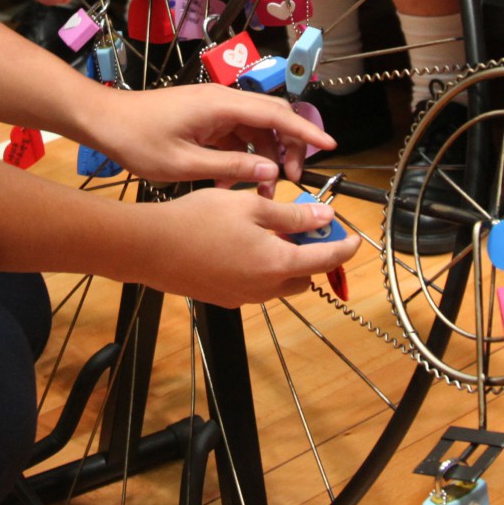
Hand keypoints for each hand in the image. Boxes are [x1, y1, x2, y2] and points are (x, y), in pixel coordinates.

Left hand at [81, 83, 335, 189]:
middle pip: (271, 120)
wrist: (103, 121)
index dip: (305, 131)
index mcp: (221, 105)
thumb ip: (230, 168)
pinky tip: (236, 183)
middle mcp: (222, 100)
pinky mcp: (204, 119)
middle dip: (288, 149)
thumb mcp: (184, 164)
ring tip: (264, 191)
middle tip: (292, 180)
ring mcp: (213, 109)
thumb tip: (268, 174)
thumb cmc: (137, 139)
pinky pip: (235, 136)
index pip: (276, 114)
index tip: (328, 146)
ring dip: (264, 158)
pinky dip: (243, 157)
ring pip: (255, 130)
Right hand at [130, 187, 358, 307]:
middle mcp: (264, 288)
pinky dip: (260, 268)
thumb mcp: (250, 206)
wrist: (150, 248)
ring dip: (285, 262)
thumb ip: (291, 216)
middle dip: (311, 255)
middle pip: (304, 276)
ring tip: (272, 232)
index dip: (344, 247)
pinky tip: (243, 244)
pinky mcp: (223, 298)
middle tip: (305, 227)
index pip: (326, 260)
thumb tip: (324, 219)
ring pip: (278, 283)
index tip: (353, 237)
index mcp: (278, 264)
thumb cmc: (197, 221)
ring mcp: (242, 297)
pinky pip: (254, 286)